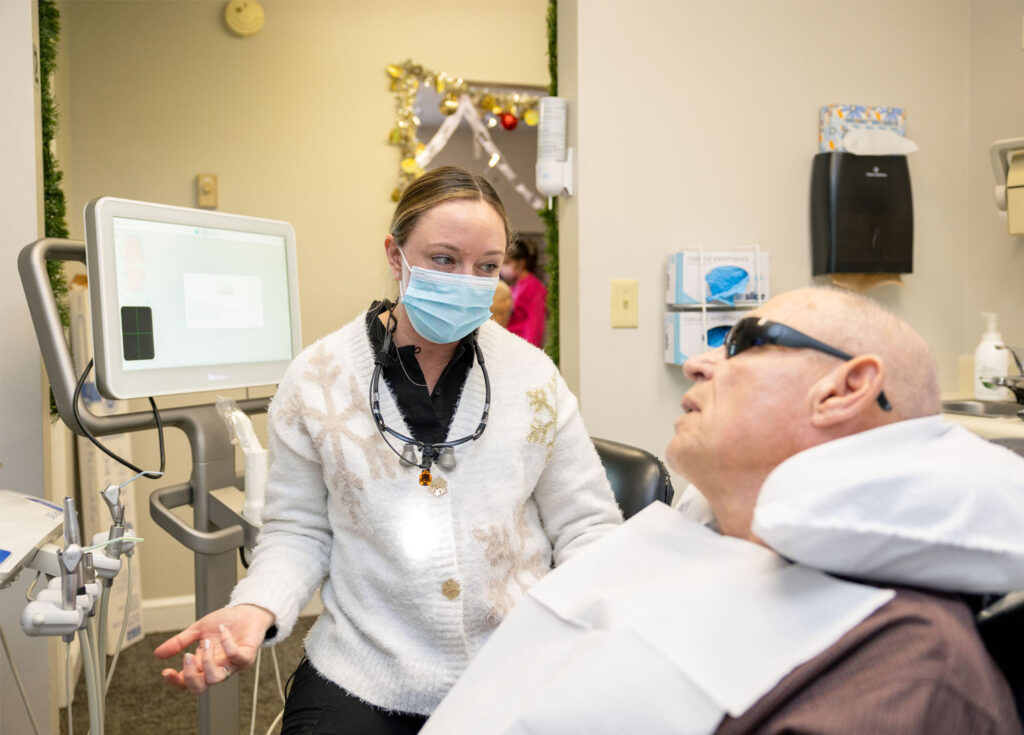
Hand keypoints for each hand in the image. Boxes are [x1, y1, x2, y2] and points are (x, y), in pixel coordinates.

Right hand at [154, 604, 274, 693]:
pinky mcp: (247, 656)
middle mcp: (217, 668)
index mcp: (203, 664)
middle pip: (199, 688)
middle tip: (187, 657)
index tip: (166, 671)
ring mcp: (232, 664)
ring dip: (207, 661)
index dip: (176, 682)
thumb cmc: (224, 623)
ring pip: (216, 678)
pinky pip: (237, 658)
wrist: (248, 612)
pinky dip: (227, 644)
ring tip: (207, 642)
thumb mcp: (198, 630)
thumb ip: (180, 642)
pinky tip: (222, 630)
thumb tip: (158, 653)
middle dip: (190, 676)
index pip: (187, 683)